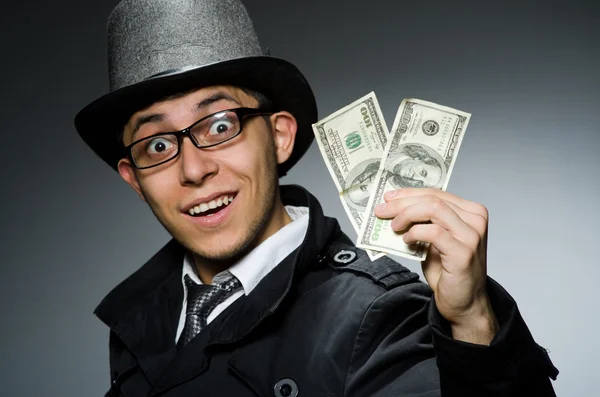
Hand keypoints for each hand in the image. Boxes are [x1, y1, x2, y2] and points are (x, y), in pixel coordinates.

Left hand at [374, 188, 498, 344]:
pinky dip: (415, 232)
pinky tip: (406, 239)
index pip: (436, 193)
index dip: (409, 193)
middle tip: (382, 210)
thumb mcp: (435, 240)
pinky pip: (433, 232)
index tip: (388, 197)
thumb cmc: (449, 271)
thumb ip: (424, 222)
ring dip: (406, 214)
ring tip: (394, 226)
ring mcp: (472, 235)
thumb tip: (394, 208)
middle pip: (433, 198)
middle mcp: (475, 220)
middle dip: (402, 202)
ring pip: (433, 209)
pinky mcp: (463, 252)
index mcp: (471, 212)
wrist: (465, 303)